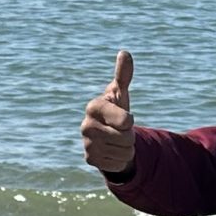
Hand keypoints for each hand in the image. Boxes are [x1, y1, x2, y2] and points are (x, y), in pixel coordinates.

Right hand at [81, 49, 136, 177]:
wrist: (107, 134)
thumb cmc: (115, 109)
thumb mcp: (121, 93)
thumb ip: (123, 75)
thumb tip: (124, 53)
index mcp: (93, 107)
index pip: (125, 121)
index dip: (129, 121)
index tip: (124, 118)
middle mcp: (86, 126)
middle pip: (126, 138)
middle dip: (129, 135)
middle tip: (120, 129)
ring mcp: (86, 143)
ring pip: (124, 152)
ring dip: (126, 147)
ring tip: (116, 139)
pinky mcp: (90, 159)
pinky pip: (118, 163)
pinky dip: (120, 158)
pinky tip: (111, 150)